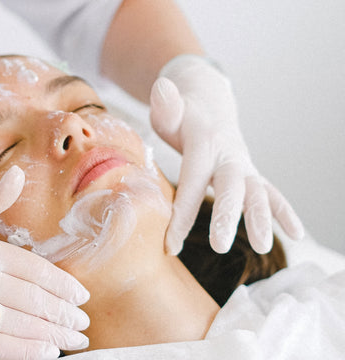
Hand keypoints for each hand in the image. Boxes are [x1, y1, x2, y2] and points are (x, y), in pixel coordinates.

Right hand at [0, 166, 89, 358]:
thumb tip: (19, 173)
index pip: (35, 270)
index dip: (63, 285)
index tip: (82, 295)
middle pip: (34, 300)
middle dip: (65, 313)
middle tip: (84, 322)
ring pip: (22, 326)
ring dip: (55, 334)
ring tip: (75, 339)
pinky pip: (0, 349)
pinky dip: (28, 351)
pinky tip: (48, 351)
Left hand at [149, 56, 303, 254]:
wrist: (208, 104)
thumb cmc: (181, 115)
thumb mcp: (168, 108)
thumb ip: (165, 104)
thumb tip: (161, 87)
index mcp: (203, 143)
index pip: (191, 181)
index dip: (181, 214)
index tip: (170, 245)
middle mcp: (228, 155)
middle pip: (229, 187)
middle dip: (226, 216)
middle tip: (220, 246)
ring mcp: (243, 165)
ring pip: (256, 192)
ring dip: (261, 218)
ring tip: (263, 247)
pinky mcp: (250, 173)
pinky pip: (270, 193)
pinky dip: (284, 212)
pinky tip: (297, 234)